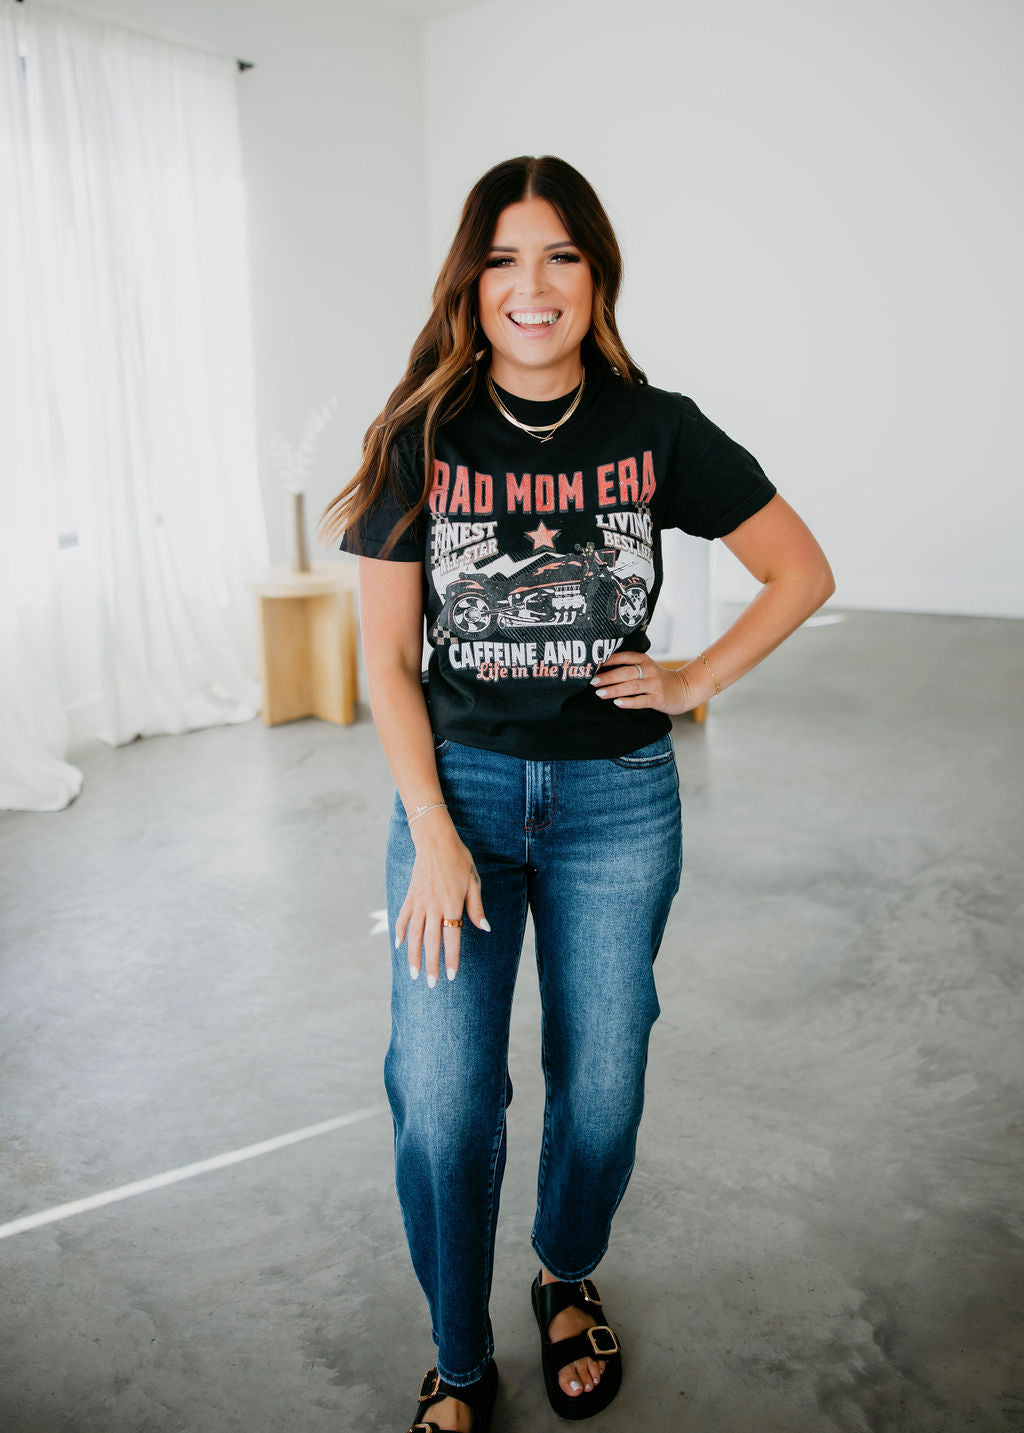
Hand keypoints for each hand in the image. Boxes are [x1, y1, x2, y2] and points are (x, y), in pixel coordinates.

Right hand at [395, 816, 489, 985]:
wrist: (435, 841)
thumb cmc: (459, 860)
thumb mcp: (473, 882)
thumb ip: (476, 907)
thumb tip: (485, 928)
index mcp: (451, 904)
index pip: (451, 937)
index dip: (451, 958)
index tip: (450, 975)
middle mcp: (433, 906)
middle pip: (432, 941)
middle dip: (432, 965)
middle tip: (432, 984)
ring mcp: (419, 902)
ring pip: (414, 934)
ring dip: (413, 956)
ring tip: (414, 973)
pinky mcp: (410, 896)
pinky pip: (403, 918)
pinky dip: (399, 932)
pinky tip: (398, 946)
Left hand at [591, 650, 699, 714]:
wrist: (684, 689)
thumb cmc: (658, 680)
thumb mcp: (647, 667)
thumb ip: (629, 666)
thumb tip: (601, 669)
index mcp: (644, 660)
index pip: (624, 657)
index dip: (608, 660)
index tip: (593, 665)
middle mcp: (649, 670)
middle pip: (625, 673)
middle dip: (607, 677)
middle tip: (592, 682)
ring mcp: (654, 685)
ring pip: (631, 687)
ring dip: (614, 690)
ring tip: (600, 693)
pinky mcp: (658, 699)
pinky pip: (641, 701)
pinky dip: (628, 702)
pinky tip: (617, 703)